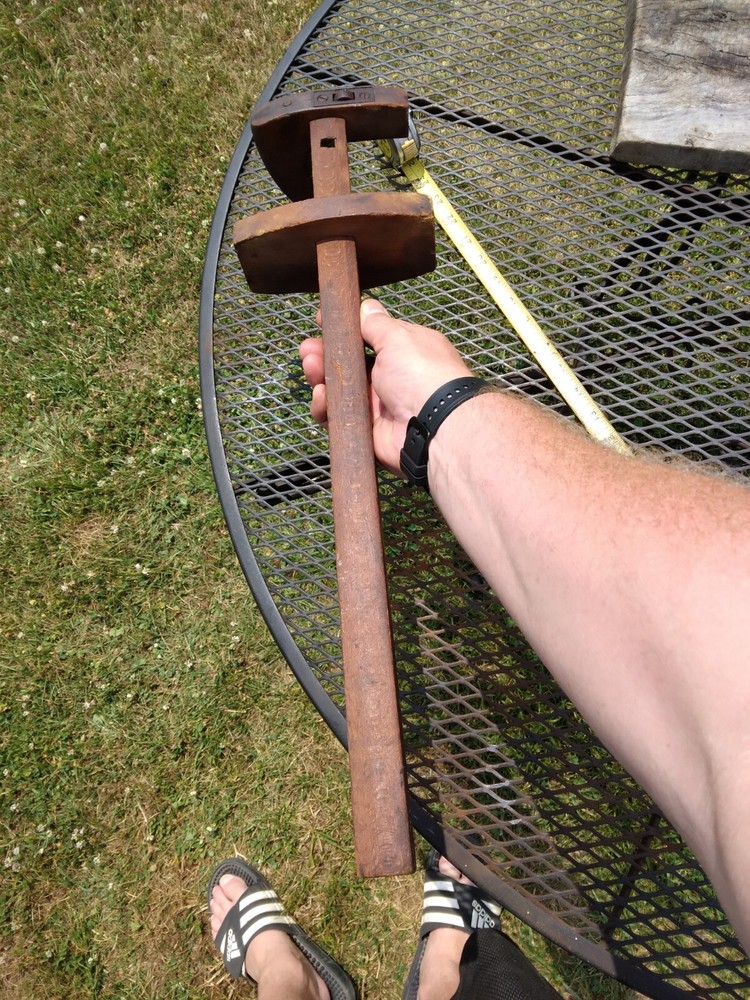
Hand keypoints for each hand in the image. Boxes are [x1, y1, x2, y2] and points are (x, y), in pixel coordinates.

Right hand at [299, 299, 473, 473]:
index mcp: (402, 350)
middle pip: (348, 364)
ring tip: (312, 369)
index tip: (322, 322)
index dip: (344, 331)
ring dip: (321, 378)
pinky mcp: (366, 429)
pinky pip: (338, 417)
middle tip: (308, 350)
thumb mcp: (398, 337)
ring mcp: (377, 404)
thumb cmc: (421, 374)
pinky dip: (326, 408)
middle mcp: (390, 376)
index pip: (367, 337)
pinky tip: (321, 397)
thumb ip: (375, 324)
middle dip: (325, 355)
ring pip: (339, 390)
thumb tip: (366, 307)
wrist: (433, 427)